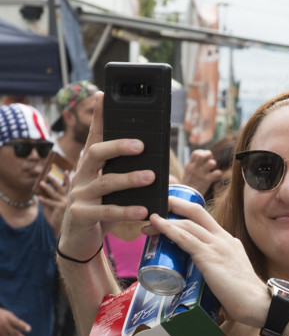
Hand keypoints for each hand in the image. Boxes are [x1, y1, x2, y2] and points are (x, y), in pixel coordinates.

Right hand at [0, 307, 30, 335]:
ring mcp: (0, 330)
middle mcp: (4, 324)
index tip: (29, 330)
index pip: (16, 322)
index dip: (22, 326)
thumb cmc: (2, 316)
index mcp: (8, 318)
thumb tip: (28, 329)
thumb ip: (18, 321)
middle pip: (14, 333)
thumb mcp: (9, 315)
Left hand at [37, 170, 69, 236]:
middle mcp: (67, 199)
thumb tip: (41, 194)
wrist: (62, 229)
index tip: (67, 171)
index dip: (68, 179)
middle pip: (61, 187)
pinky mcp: (59, 208)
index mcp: (68, 198)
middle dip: (54, 180)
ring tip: (41, 183)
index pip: (68, 186)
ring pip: (54, 193)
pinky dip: (44, 200)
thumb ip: (49, 200)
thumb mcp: (54, 208)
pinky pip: (50, 203)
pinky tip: (38, 197)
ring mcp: (64, 203)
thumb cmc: (58, 218)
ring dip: (47, 188)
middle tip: (48, 174)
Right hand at [57, 92, 154, 262]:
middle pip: (96, 153)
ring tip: (151, 177)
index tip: (104, 95)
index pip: (94, 137)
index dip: (98, 117)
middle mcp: (81, 176)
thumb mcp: (112, 190)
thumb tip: (161, 170)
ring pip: (105, 182)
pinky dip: (127, 210)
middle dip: (119, 146)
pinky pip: (107, 211)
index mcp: (89, 166)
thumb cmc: (101, 209)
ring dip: (130, 178)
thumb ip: (128, 176)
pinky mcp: (81, 215)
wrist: (80, 240)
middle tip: (142, 145)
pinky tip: (144, 210)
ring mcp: (79, 195)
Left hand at [147, 196, 268, 325]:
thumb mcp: (228, 275)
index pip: (205, 220)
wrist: (257, 303)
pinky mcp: (209, 257)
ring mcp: (217, 246)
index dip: (186, 212)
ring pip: (187, 224)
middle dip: (175, 204)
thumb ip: (215, 271)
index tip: (170, 212)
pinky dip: (168, 229)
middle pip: (196, 212)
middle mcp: (223, 238)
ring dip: (165, 221)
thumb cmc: (244, 297)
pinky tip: (157, 225)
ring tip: (148, 224)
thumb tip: (199, 281)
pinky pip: (185, 238)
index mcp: (228, 241)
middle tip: (157, 205)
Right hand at [182, 149, 222, 196]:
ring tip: (213, 169)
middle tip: (211, 160)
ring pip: (211, 163)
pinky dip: (219, 174)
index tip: (206, 156)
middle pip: (203, 155)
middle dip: (209, 155)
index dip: (203, 152)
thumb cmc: (188, 184)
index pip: (196, 153)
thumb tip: (202, 159)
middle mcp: (195, 168)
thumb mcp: (187, 172)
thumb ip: (193, 165)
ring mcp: (201, 174)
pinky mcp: (207, 180)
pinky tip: (217, 176)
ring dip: (214, 164)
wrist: (186, 196)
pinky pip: (217, 173)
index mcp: (190, 165)